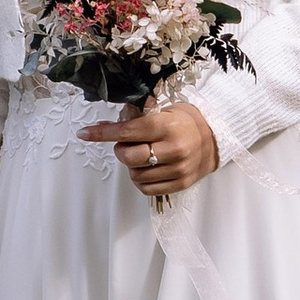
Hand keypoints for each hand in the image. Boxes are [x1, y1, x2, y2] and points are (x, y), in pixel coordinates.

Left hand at [81, 100, 219, 195]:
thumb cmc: (184, 122)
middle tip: (127, 145)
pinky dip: (141, 180)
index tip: (84, 133)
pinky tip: (149, 169)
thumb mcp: (164, 110)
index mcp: (166, 126)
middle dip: (121, 151)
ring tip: (143, 156)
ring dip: (132, 167)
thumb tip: (106, 124)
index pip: (127, 131)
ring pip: (136, 175)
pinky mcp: (180, 184)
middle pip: (129, 157)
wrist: (215, 139)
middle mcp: (173, 148)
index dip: (102, 133)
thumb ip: (138, 117)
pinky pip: (147, 189)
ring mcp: (178, 169)